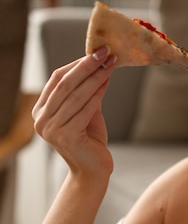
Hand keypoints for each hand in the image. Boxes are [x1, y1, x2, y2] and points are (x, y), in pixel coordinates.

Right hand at [33, 46, 116, 179]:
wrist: (93, 171)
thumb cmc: (90, 141)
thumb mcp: (86, 112)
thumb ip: (86, 93)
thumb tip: (99, 65)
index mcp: (41, 112)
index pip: (56, 79)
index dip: (76, 64)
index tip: (96, 52)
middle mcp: (41, 120)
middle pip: (65, 84)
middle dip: (87, 66)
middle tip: (105, 52)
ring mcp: (51, 129)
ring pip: (76, 95)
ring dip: (96, 77)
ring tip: (111, 65)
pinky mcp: (66, 136)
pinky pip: (85, 109)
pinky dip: (97, 93)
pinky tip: (108, 82)